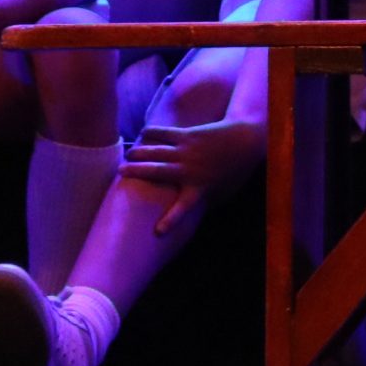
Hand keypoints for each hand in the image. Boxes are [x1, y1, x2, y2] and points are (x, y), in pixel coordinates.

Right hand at [120, 118, 267, 232]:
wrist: (245, 141)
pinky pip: (164, 133)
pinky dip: (151, 133)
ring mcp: (187, 151)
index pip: (183, 209)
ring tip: (127, 155)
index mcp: (199, 189)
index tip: (158, 232)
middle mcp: (189, 170)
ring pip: (157, 151)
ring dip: (140, 152)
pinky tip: (142, 134)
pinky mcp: (187, 134)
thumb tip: (189, 218)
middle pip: (157, 171)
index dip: (170, 220)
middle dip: (138, 172)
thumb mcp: (222, 193)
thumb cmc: (234, 172)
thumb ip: (203, 203)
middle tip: (120, 172)